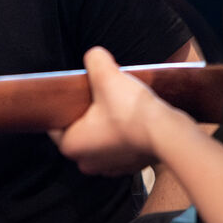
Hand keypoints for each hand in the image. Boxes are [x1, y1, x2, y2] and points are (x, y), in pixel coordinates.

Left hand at [49, 46, 173, 175]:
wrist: (167, 133)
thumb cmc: (132, 112)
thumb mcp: (107, 76)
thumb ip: (95, 60)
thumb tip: (94, 55)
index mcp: (71, 145)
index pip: (55, 121)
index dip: (63, 102)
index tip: (73, 90)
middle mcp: (86, 162)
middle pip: (78, 128)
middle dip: (87, 110)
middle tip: (98, 93)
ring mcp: (110, 167)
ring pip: (99, 137)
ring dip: (105, 123)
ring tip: (117, 103)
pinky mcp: (130, 165)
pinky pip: (119, 145)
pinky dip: (123, 133)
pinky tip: (132, 117)